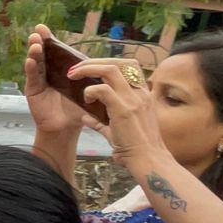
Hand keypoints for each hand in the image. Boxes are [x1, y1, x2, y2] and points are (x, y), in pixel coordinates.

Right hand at [23, 25, 87, 132]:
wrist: (67, 128)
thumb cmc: (78, 109)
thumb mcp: (87, 89)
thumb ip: (91, 76)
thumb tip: (107, 63)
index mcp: (62, 69)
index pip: (55, 51)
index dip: (50, 40)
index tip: (44, 28)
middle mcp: (49, 72)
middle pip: (44, 53)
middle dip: (40, 41)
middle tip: (38, 30)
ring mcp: (40, 80)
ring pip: (36, 63)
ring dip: (34, 52)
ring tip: (34, 44)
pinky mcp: (33, 91)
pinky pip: (32, 78)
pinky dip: (31, 69)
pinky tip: (30, 61)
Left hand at [68, 58, 169, 173]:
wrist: (149, 161)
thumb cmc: (135, 148)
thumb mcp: (118, 131)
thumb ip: (102, 122)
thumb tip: (85, 117)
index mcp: (142, 95)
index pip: (129, 66)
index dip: (108, 62)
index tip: (90, 70)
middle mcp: (140, 93)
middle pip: (119, 62)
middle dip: (94, 61)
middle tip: (75, 69)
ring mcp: (134, 100)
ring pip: (111, 69)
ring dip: (88, 69)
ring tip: (73, 75)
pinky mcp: (124, 110)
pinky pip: (104, 89)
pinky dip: (90, 90)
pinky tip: (86, 99)